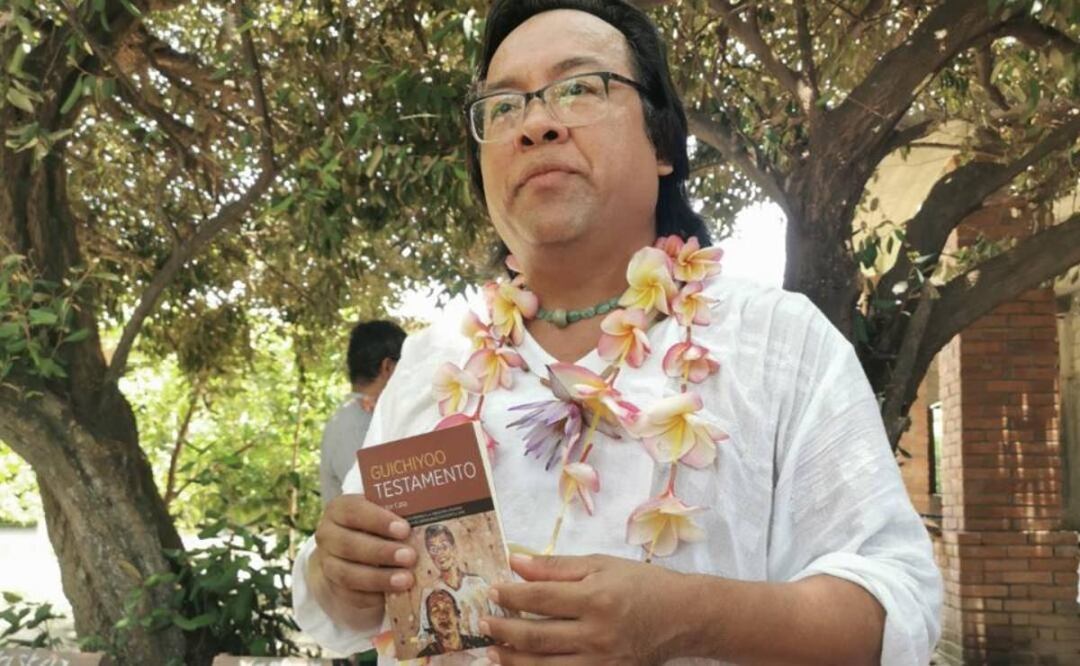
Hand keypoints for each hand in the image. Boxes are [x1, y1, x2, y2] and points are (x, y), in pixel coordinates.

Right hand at [308, 494, 416, 627]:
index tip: (404, 529)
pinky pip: (351, 595)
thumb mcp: (383, 514)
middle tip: (410, 556)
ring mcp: (328, 564)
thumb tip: (437, 511)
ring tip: (406, 579)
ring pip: (348, 574)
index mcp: (339, 510)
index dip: (378, 520)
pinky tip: (393, 596)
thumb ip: (401, 510)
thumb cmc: (375, 527)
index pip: (353, 511)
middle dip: (381, 552)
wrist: (349, 554)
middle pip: (349, 545)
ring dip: (379, 578)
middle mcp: (328, 535)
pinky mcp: (334, 588)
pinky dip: (373, 596)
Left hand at [480, 553, 686, 664]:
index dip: (511, 595)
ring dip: (513, 660)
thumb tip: (515, 562)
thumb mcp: (601, 564)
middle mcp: (596, 634)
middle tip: (482, 624)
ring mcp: (601, 661)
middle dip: (504, 630)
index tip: (492, 591)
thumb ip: (556, 566)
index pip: (541, 597)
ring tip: (492, 651)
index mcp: (595, 598)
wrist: (683, 617)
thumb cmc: (641, 584)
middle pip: (537, 636)